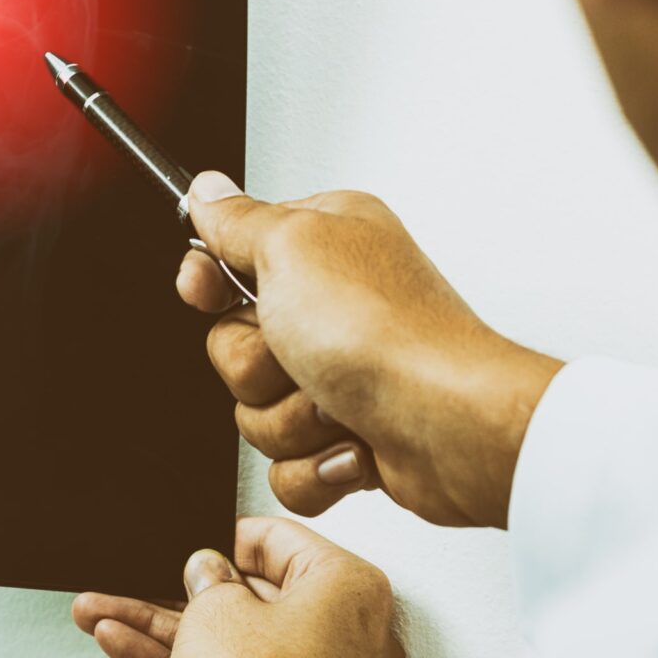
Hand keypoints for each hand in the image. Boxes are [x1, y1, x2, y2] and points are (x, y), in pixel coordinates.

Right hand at [74, 518, 402, 657]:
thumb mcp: (215, 612)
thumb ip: (208, 579)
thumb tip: (209, 574)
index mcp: (350, 590)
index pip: (279, 540)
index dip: (219, 537)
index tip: (185, 543)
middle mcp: (350, 637)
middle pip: (251, 594)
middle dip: (178, 589)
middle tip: (136, 580)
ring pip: (232, 641)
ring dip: (162, 626)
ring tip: (101, 611)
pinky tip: (123, 644)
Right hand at [176, 175, 561, 526]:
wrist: (451, 426)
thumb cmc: (387, 334)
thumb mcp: (292, 246)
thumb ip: (237, 220)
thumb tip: (206, 191)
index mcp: (323, 245)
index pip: (230, 257)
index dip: (211, 282)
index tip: (212, 293)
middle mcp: (334, 306)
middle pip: (233, 344)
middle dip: (257, 367)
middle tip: (300, 353)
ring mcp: (342, 375)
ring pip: (255, 410)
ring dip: (290, 419)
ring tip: (339, 402)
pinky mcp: (349, 434)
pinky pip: (286, 464)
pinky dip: (315, 465)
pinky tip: (354, 444)